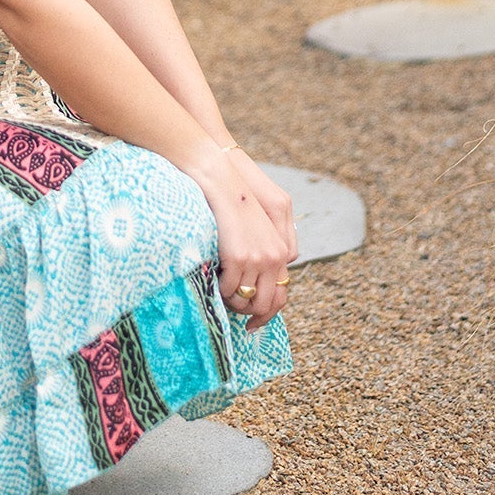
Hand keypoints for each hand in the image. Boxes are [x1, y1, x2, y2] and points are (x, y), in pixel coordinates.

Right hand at [181, 144, 293, 332]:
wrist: (219, 175)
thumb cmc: (235, 193)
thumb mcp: (264, 218)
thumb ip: (269, 243)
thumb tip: (264, 269)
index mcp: (282, 248)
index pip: (282, 293)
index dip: (268, 311)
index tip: (254, 320)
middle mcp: (275, 256)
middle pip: (268, 303)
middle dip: (252, 315)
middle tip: (238, 319)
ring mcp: (258, 258)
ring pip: (246, 300)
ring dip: (232, 303)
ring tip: (221, 297)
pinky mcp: (239, 257)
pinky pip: (229, 289)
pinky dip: (219, 291)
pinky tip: (213, 281)